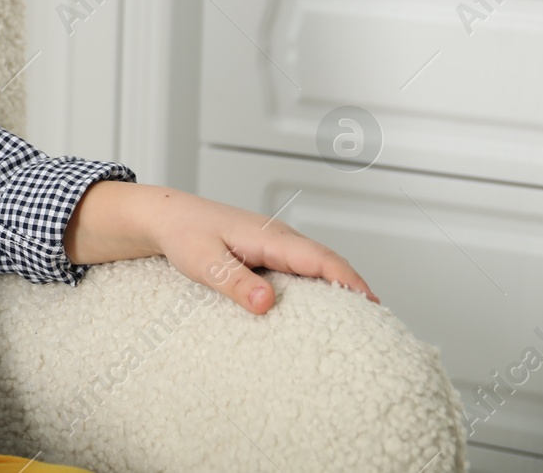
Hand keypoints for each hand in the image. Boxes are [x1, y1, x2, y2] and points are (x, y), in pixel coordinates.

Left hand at [63, 181, 380, 314]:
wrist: (162, 216)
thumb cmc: (182, 233)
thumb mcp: (204, 261)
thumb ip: (235, 281)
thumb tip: (267, 303)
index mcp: (270, 236)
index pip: (322, 259)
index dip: (351, 282)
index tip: (374, 306)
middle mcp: (279, 238)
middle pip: (329, 264)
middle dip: (356, 289)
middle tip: (379, 326)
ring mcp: (274, 245)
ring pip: (317, 267)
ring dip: (339, 289)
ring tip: (359, 324)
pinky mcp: (265, 253)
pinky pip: (301, 270)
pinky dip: (318, 287)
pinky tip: (320, 310)